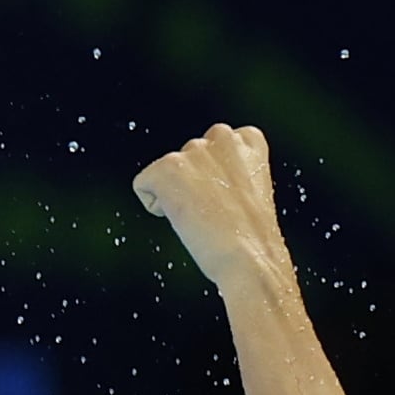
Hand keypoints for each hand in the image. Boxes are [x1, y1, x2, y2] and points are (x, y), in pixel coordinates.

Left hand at [132, 124, 291, 291]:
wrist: (249, 258)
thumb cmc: (251, 239)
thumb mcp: (249, 194)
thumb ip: (227, 175)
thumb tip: (202, 182)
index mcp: (248, 140)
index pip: (215, 148)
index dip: (214, 180)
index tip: (228, 201)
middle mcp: (222, 137)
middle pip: (187, 161)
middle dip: (192, 186)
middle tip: (214, 214)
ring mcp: (193, 151)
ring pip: (166, 173)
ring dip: (176, 197)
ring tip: (202, 218)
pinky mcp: (167, 168)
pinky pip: (143, 185)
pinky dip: (155, 206)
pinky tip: (182, 219)